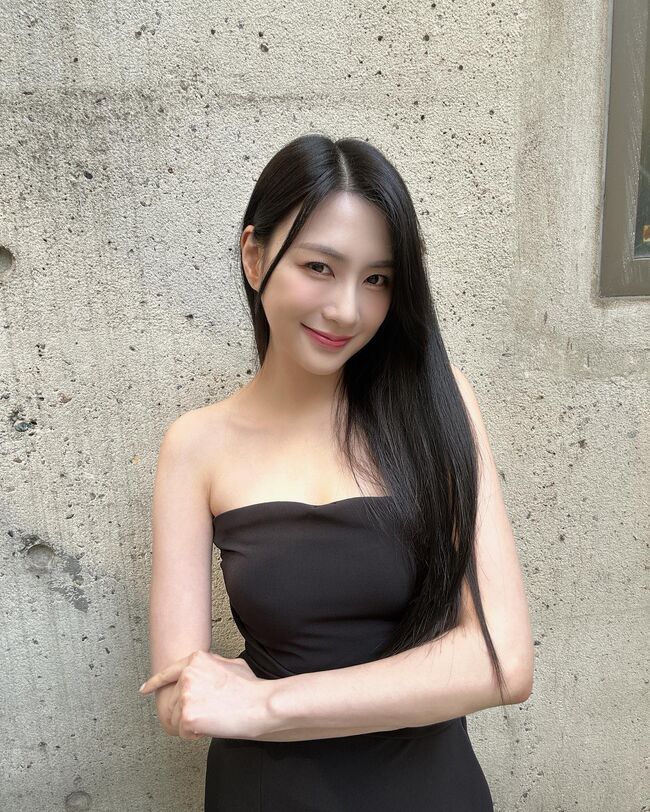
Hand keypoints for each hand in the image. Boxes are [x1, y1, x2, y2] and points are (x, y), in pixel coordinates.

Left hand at [138, 650, 270, 740]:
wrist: (260, 705)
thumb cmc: (251, 688)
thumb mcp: (230, 665)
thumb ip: (211, 667)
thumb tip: (206, 673)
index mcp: (196, 660)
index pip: (168, 672)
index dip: (155, 683)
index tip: (144, 689)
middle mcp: (187, 674)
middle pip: (174, 702)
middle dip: (187, 711)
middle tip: (212, 711)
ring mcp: (185, 695)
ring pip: (176, 719)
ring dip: (191, 724)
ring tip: (214, 717)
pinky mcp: (187, 716)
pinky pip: (182, 732)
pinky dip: (194, 735)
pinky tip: (211, 726)